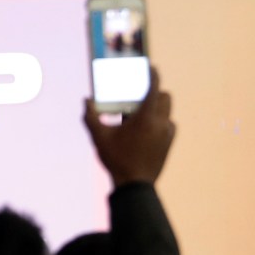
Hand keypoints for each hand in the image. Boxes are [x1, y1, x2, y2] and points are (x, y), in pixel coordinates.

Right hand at [84, 67, 175, 186]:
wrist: (134, 186)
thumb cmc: (117, 160)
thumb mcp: (99, 137)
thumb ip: (91, 116)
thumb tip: (86, 101)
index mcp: (146, 118)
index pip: (155, 87)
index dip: (153, 75)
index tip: (151, 67)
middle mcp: (161, 123)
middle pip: (166, 97)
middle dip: (156, 91)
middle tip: (140, 94)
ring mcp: (167, 134)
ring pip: (168, 112)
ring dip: (158, 108)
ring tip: (141, 113)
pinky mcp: (169, 144)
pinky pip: (168, 126)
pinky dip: (160, 122)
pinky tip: (145, 128)